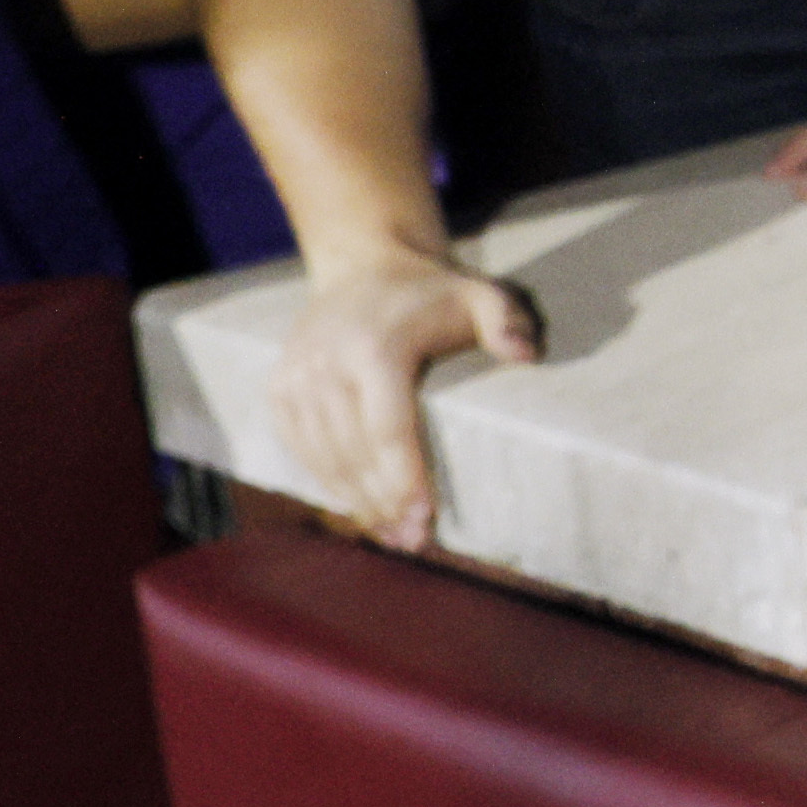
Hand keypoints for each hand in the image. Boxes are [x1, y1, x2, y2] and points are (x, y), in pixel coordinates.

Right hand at [266, 250, 545, 553]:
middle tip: (415, 540)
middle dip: (384, 502)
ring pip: (323, 458)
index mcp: (374, 349)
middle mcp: (326, 366)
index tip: (426, 516)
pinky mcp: (278, 389)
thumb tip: (527, 355)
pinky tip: (357, 507)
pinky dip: (327, 481)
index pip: (388, 428)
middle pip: (354, 452)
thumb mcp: (480, 293)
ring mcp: (296, 378)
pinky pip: (301, 448)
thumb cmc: (431, 291)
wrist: (362, 266)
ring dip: (355, 502)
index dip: (405, 477)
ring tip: (392, 535)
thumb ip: (507, 319)